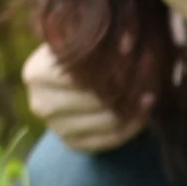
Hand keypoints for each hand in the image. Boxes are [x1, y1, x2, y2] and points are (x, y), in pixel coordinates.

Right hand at [23, 44, 145, 153]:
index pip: (78, 74)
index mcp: (37, 73)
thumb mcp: (81, 41)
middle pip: (95, 100)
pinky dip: (132, 126)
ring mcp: (56, 127)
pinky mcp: (72, 144)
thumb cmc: (79, 56)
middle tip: (149, 78)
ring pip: (107, 121)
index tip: (133, 58)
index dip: (110, 67)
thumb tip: (128, 45)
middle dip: (126, 90)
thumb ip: (99, 43)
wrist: (68, 83)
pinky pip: (111, 139)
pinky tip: (143, 112)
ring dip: (134, 109)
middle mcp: (41, 103)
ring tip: (149, 95)